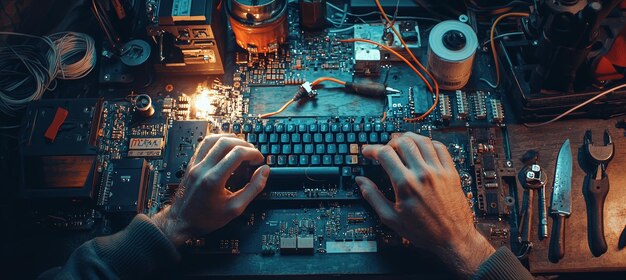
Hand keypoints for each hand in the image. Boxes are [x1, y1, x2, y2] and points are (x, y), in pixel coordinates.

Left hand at [152, 134, 268, 245]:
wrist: (181, 222)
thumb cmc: (206, 219)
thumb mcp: (235, 209)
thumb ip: (253, 189)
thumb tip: (264, 172)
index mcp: (214, 180)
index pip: (237, 153)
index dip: (253, 153)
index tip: (259, 160)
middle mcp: (203, 168)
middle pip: (226, 142)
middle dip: (244, 144)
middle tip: (252, 154)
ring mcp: (195, 164)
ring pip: (213, 138)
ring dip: (230, 139)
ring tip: (241, 147)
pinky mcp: (192, 164)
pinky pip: (204, 144)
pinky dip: (218, 141)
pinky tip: (226, 148)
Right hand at [356, 132, 493, 277]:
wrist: (452, 239)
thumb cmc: (424, 232)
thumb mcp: (391, 218)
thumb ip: (373, 197)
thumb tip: (361, 182)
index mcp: (405, 184)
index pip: (384, 153)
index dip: (372, 149)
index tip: (368, 152)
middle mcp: (422, 174)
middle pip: (403, 142)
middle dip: (390, 142)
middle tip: (385, 150)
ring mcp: (438, 171)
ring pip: (422, 141)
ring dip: (408, 138)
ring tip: (402, 143)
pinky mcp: (451, 173)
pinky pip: (440, 148)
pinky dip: (429, 143)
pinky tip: (423, 148)